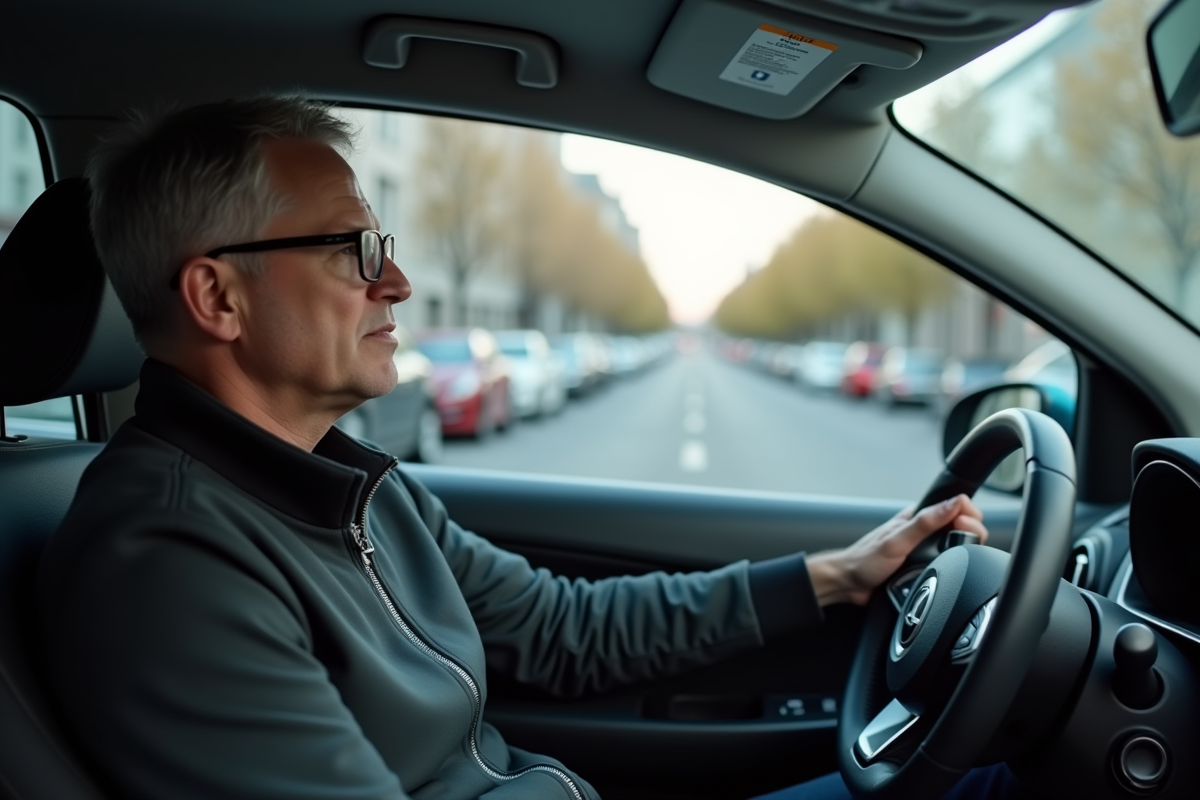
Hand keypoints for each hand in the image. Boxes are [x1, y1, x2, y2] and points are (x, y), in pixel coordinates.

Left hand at [806, 494, 986, 606]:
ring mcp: (922, 548)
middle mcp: (921, 531)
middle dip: (971, 530)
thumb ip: (925, 522)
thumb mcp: (897, 540)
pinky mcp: (921, 564)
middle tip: (965, 541)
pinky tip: (951, 569)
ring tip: (963, 553)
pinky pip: (945, 561)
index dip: (967, 513)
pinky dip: (952, 563)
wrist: (847, 584)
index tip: (967, 525)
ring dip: (963, 548)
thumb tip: (953, 503)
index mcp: (915, 517)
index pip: (953, 506)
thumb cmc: (865, 560)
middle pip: (959, 525)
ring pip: (954, 543)